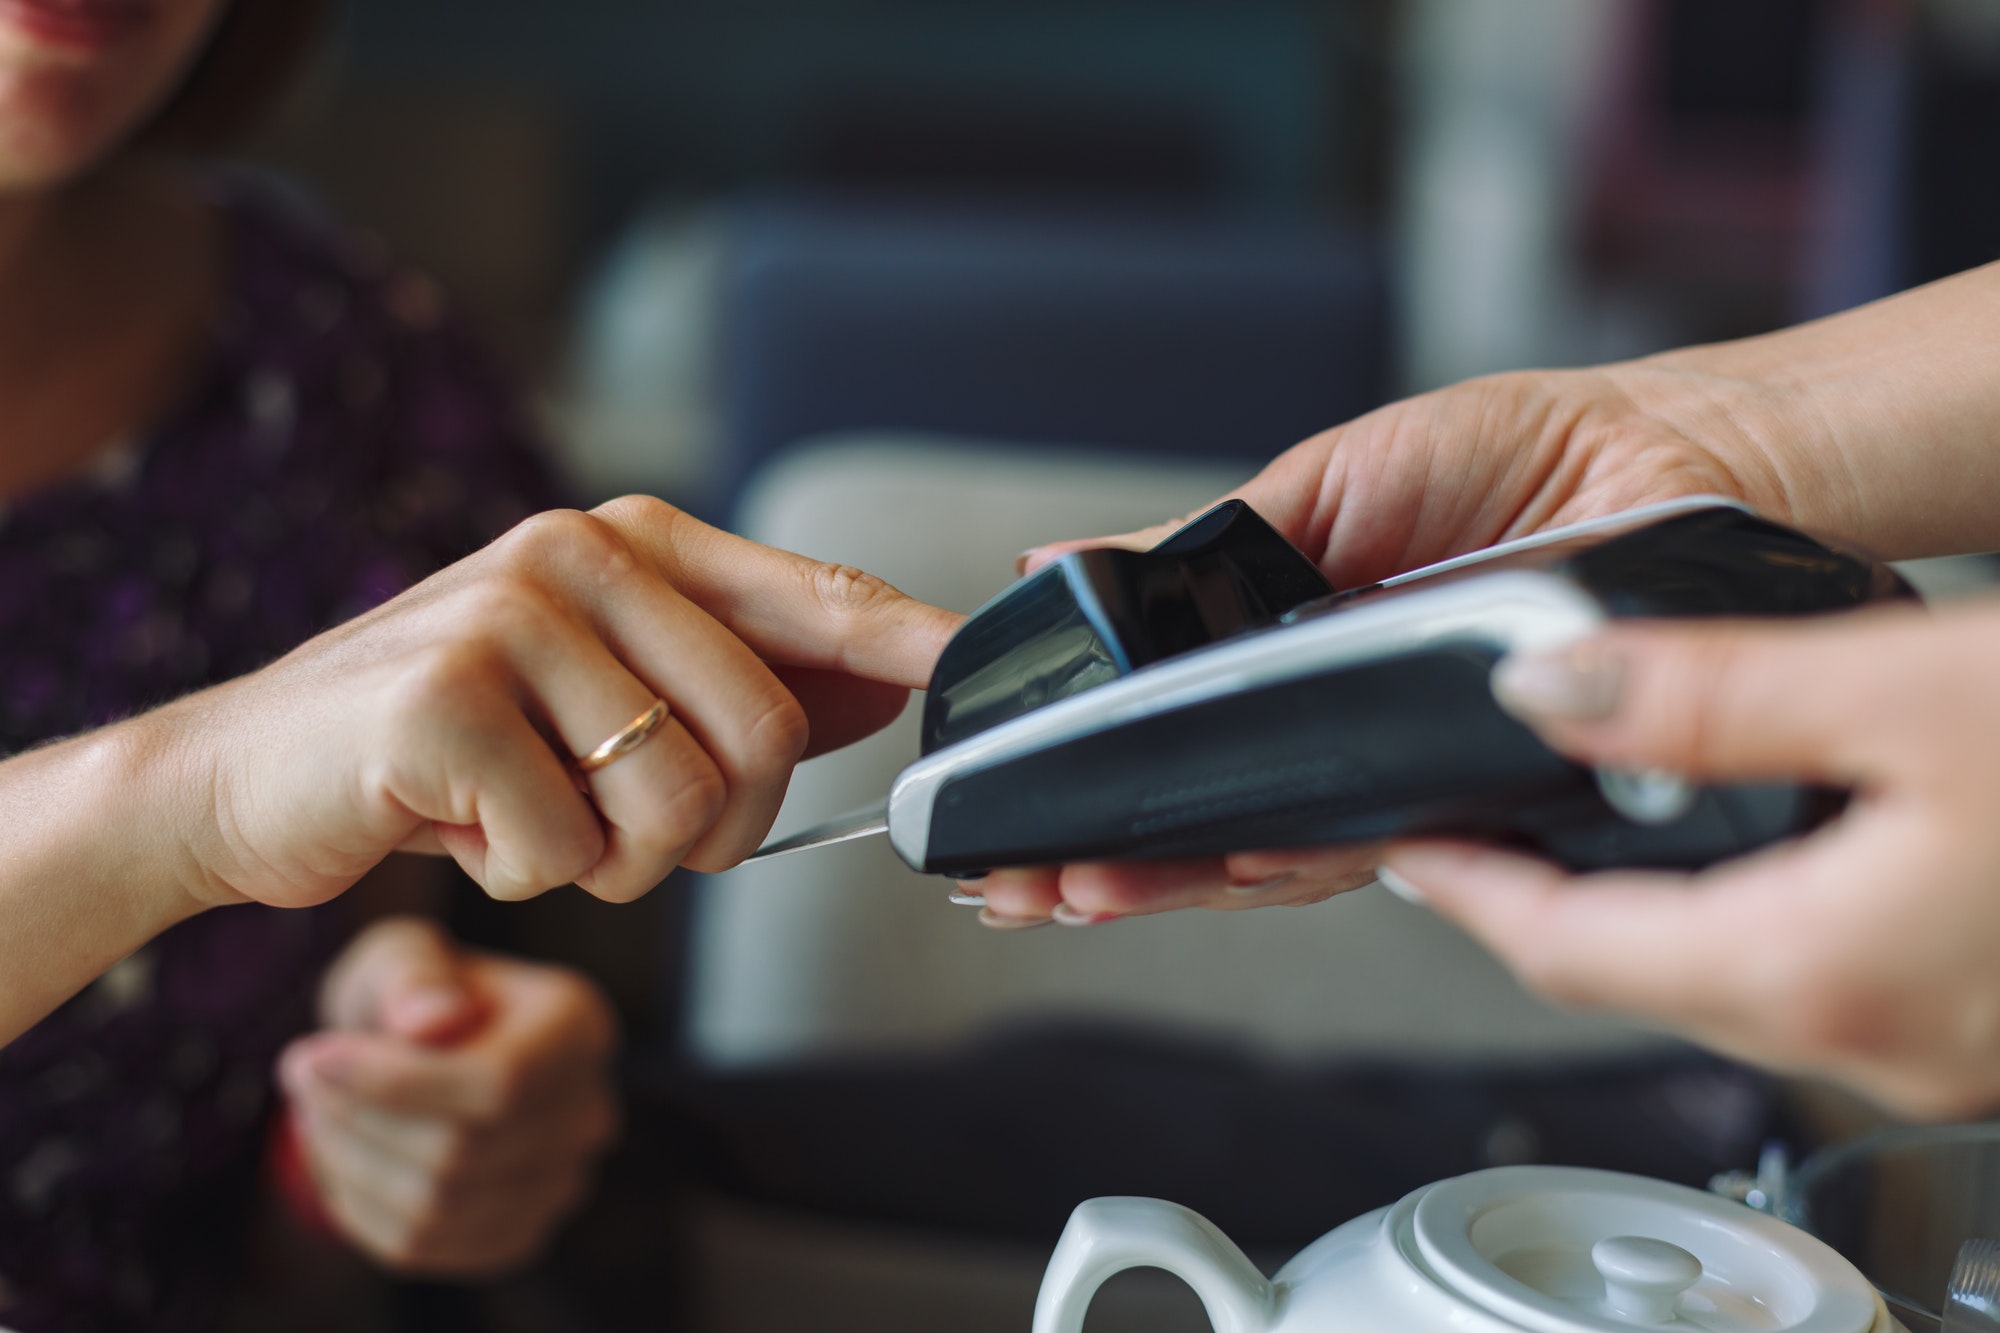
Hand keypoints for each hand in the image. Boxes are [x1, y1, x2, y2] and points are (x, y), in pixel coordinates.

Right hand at [151, 496, 961, 911]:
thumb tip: (888, 689)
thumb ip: (737, 684)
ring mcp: (509, 618)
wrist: (246, 773)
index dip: (909, 639)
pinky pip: (566, 852)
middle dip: (716, 832)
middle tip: (621, 830)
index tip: (981, 664)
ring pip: (677, 808)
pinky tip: (461, 826)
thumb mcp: (597, 694)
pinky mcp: (444, 703)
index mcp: (634, 543)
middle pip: (768, 737)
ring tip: (531, 815)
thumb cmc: (446, 740)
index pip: (813, 594)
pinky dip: (524, 877)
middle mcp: (580, 554)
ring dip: (612, 861)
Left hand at [277, 917, 619, 1275]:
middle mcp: (586, 1112)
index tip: (309, 1056)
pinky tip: (336, 1156)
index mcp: (578, 1028)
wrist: (427, 1048)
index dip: (396, 1083)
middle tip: (298, 1077)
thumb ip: (414, 975)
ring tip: (312, 1114)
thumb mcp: (404, 955)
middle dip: (357, 1120)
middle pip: (462, 1153)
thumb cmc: (415, 993)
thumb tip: (430, 1021)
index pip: (501, 1083)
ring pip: (436, 1209)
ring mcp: (559, 1183)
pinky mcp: (516, 1235)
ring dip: (347, 1165)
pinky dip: (357, 1207)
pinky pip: (421, 1247)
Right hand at [976, 361, 1843, 926]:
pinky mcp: (1467, 795)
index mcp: (1284, 649)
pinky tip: (1219, 864)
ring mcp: (1395, 765)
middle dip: (1102, 856)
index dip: (1088, 783)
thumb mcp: (1330, 481)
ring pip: (1267, 849)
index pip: (1165, 738)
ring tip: (1083, 886)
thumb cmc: (1523, 458)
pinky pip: (1367, 841)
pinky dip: (1287, 856)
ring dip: (1172, 877)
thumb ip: (1202, 546)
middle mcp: (1333, 724)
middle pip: (1199, 815)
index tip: (1012, 814)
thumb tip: (1061, 561)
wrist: (1679, 470)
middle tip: (1024, 880)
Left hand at [1382, 601, 1999, 1118]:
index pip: (1566, 948)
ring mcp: (1937, 1049)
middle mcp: (1876, 1041)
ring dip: (1640, 915)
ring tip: (1577, 829)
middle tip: (1467, 829)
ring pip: (1725, 987)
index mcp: (1827, 971)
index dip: (1464, 890)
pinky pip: (1815, 982)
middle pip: (1632, 980)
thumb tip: (1551, 686)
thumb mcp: (1914, 691)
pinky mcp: (1983, 1021)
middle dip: (1535, 904)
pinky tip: (1739, 855)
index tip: (1396, 846)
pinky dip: (1743, 920)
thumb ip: (1717, 694)